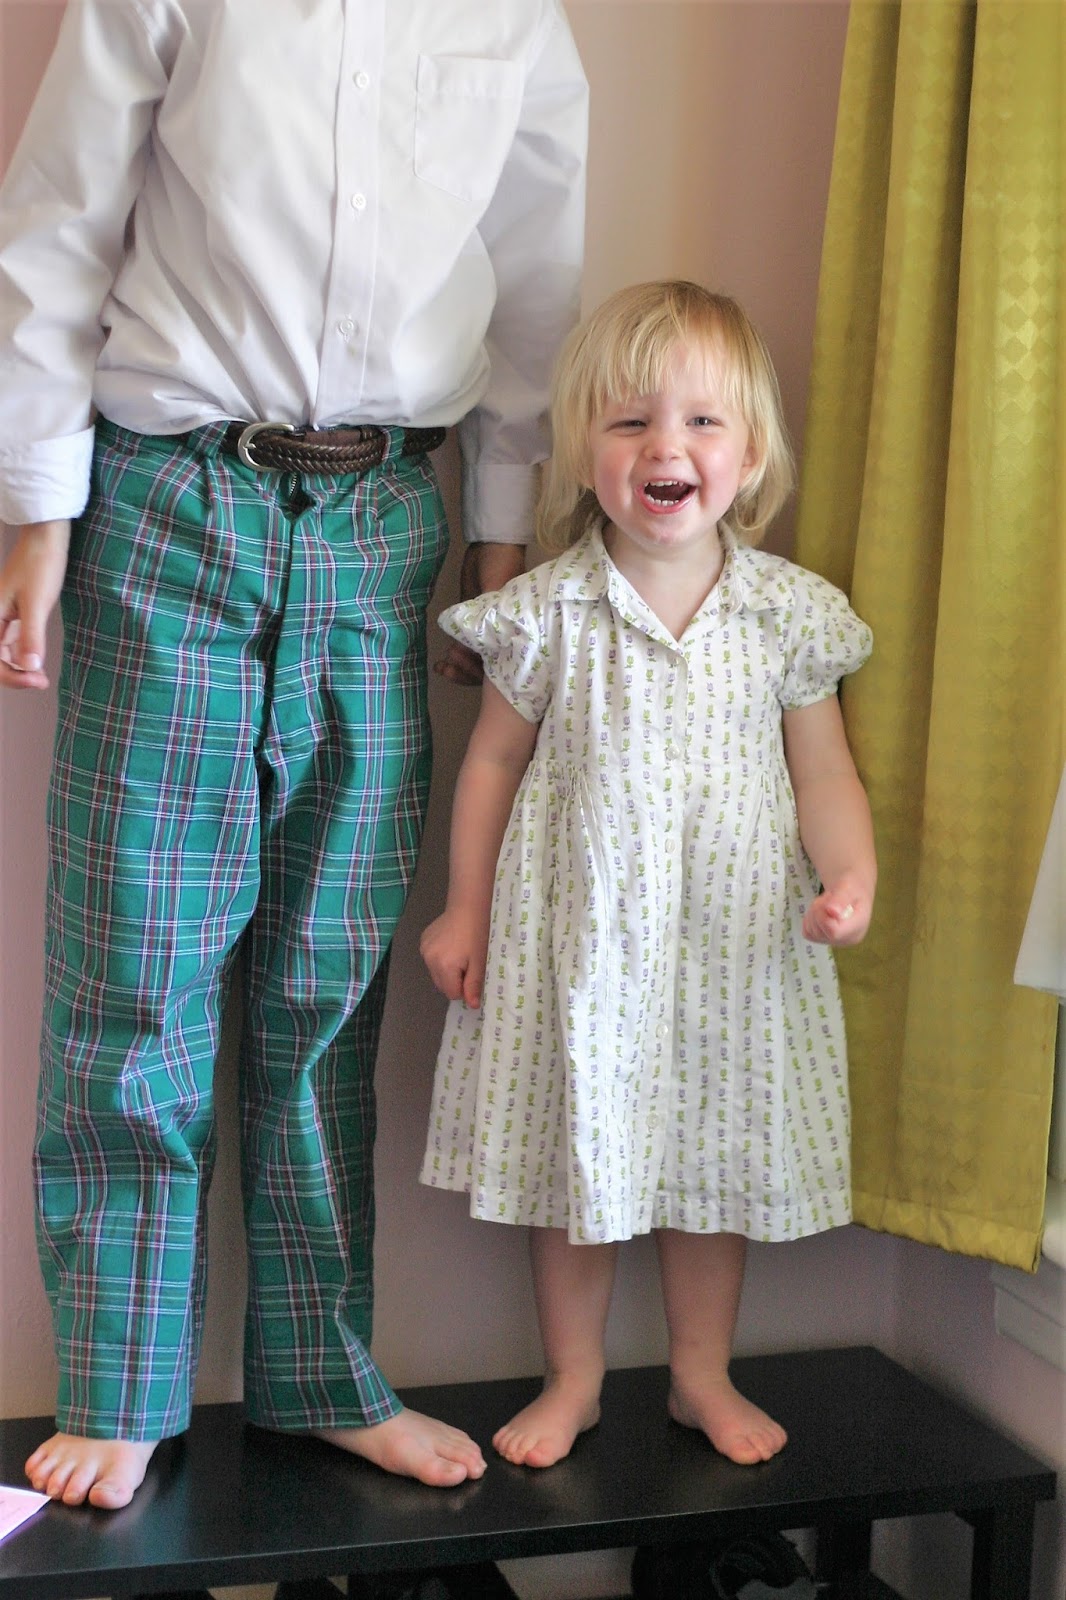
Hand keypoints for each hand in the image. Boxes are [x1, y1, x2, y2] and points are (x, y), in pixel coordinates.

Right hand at [0, 520, 70, 690]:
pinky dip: (21, 654)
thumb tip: (29, 667)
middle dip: (15, 675)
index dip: (12, 676)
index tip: (37, 681)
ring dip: (18, 667)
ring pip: (1, 652)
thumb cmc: (40, 564)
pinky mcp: (12, 613)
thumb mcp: (37, 603)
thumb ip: (31, 636)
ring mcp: (0, 615)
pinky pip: (9, 641)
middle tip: (42, 682)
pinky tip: (36, 659)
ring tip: (40, 676)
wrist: (45, 538)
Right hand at [420, 906, 488, 1008]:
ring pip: (436, 972)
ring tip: (459, 953)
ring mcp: (424, 949)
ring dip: (447, 969)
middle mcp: (429, 960)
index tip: (472, 974)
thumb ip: (474, 985)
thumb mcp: (479, 962)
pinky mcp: (423, 940)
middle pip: (441, 984)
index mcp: (444, 967)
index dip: (464, 988)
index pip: (452, 993)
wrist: (468, 907)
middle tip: (468, 964)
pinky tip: (451, 945)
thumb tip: (472, 1005)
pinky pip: (431, 959)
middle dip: (454, 980)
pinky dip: (440, 958)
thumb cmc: (478, 935)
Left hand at [434, 541, 525, 686]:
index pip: (505, 665)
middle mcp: (505, 636)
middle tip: (451, 660)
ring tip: (443, 665)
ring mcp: (488, 632)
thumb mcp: (495, 593)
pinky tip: (441, 664)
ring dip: (459, 669)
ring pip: (476, 662)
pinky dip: (454, 658)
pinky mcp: (472, 625)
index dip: (486, 673)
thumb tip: (466, 650)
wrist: (490, 546)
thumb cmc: (501, 567)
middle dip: (469, 672)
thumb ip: (484, 621)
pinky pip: (465, 649)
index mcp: (517, 632)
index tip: (467, 662)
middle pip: (490, 669)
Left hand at [802, 875, 872, 947]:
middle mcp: (846, 939)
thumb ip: (841, 900)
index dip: (824, 916)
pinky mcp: (822, 939)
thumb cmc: (852, 887)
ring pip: (811, 931)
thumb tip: (831, 912)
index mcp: (858, 929)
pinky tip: (821, 911)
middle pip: (820, 931)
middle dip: (818, 910)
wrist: (850, 891)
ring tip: (827, 903)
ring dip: (814, 912)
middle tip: (829, 897)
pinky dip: (809, 919)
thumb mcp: (848, 888)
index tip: (829, 899)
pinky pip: (807, 932)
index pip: (834, 932)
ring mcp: (834, 941)